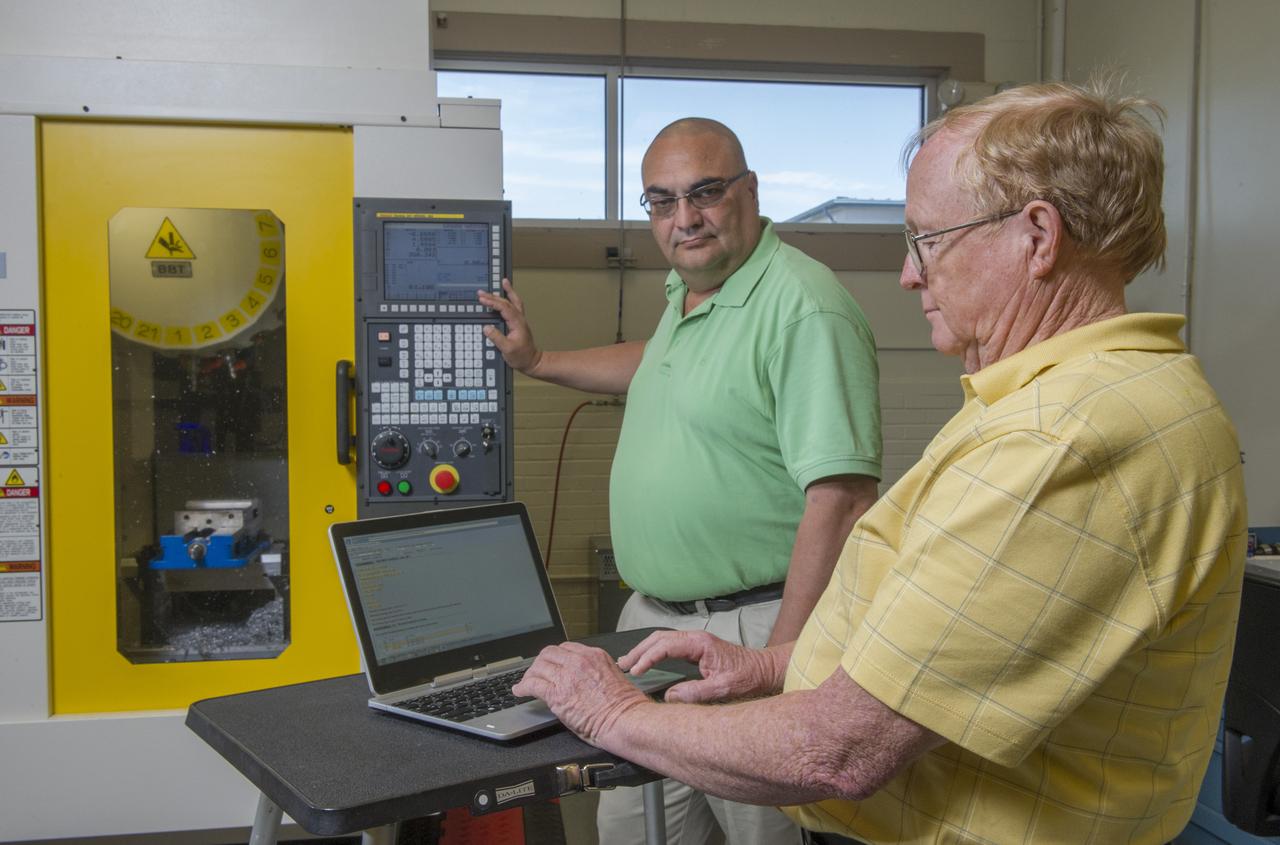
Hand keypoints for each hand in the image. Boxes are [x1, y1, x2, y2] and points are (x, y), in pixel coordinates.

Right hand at [478, 279, 541, 374]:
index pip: (504, 308)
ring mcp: (520, 320)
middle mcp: (519, 319)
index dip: (493, 302)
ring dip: (508, 292)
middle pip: (507, 302)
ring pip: (514, 302)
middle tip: (481, 292)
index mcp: (517, 323)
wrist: (532, 361)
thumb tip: (487, 328)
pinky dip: (511, 298)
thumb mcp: (507, 349)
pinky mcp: (518, 322)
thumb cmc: (522, 356)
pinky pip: (515, 306)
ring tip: (503, 282)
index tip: (482, 299)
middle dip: (494, 296)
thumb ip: (497, 338)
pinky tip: (507, 296)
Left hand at [512, 642, 649, 745]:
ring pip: (538, 667)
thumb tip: (583, 678)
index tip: (551, 664)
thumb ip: (595, 671)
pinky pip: (532, 685)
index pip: (566, 648)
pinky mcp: (556, 694)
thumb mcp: (613, 676)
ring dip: (530, 675)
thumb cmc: (625, 706)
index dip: (555, 657)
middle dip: (540, 663)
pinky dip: (523, 687)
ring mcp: (566, 676)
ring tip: (525, 683)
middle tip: (536, 672)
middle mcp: (579, 661)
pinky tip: (519, 691)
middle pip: (549, 654)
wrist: (624, 720)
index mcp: (594, 655)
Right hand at [619, 630, 782, 703]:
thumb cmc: (748, 677)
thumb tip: (670, 697)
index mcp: (699, 643)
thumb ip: (696, 693)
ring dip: (643, 650)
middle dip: (638, 651)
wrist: (764, 670)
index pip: (664, 645)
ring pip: (662, 640)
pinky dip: (653, 652)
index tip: (635, 672)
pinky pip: (669, 646)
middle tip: (621, 666)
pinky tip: (646, 662)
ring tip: (627, 663)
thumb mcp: (723, 688)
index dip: (647, 658)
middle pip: (658, 638)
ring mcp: (695, 642)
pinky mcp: (696, 649)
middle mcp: (695, 638)